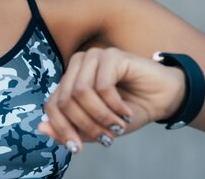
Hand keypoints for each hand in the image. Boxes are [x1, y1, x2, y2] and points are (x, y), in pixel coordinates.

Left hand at [38, 47, 185, 152]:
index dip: (61, 129)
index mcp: (70, 79)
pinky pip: (102, 86)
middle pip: (64, 99)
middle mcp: (78, 64)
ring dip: (100, 116)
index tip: (76, 150)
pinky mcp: (112, 55)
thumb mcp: (99, 127)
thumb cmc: (131, 111)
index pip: (52, 104)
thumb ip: (72, 128)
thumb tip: (41, 128)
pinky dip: (114, 106)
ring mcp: (94, 56)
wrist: (164, 99)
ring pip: (81, 92)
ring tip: (118, 126)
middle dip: (84, 125)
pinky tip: (126, 113)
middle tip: (106, 138)